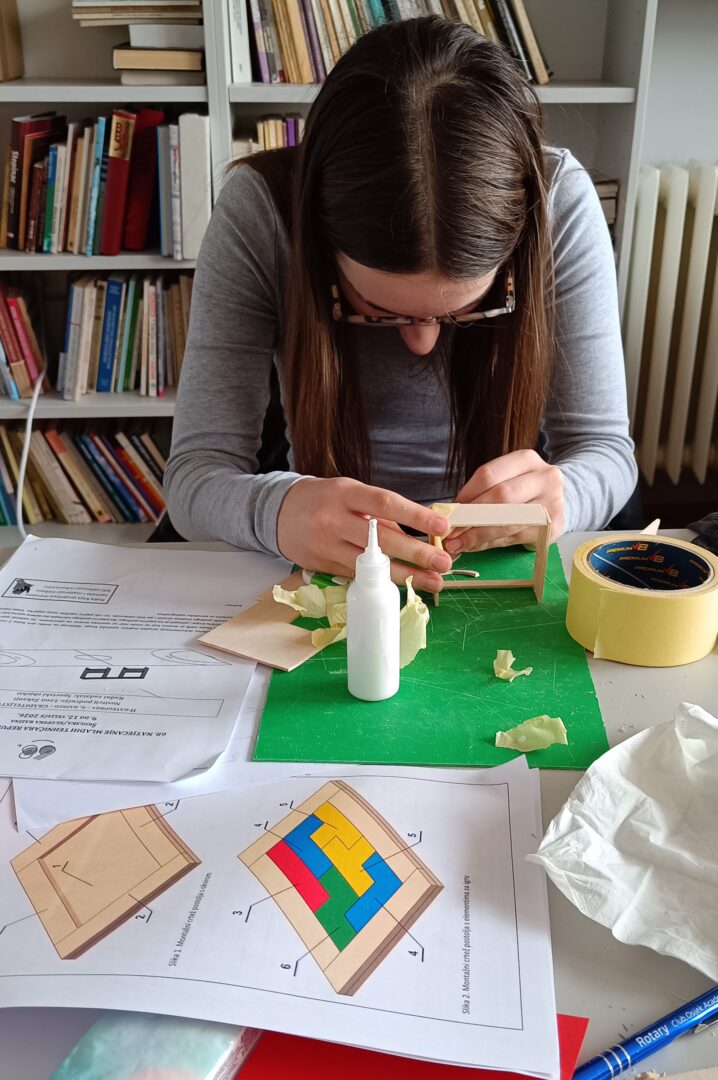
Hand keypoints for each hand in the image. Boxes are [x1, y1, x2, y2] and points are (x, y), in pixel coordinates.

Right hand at [276, 477, 451, 591]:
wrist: (279, 513)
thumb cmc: (324, 499)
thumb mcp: (350, 493)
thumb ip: (380, 513)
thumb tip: (415, 537)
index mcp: (345, 494)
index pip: (385, 504)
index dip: (415, 516)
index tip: (441, 527)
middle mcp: (334, 520)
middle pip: (380, 540)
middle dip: (416, 554)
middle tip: (444, 563)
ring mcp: (328, 546)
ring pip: (371, 566)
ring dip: (406, 576)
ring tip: (433, 582)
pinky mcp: (324, 566)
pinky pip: (359, 575)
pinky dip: (383, 581)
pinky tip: (405, 585)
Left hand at [444, 450, 563, 554]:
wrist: (561, 497)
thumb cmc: (523, 489)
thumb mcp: (506, 479)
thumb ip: (481, 492)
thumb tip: (450, 514)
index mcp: (526, 459)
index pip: (489, 474)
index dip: (466, 495)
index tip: (450, 511)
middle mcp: (544, 478)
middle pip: (500, 497)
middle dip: (471, 517)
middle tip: (451, 532)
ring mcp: (553, 502)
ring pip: (508, 521)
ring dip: (479, 535)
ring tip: (459, 543)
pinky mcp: (554, 526)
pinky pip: (516, 537)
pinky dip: (493, 543)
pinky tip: (478, 545)